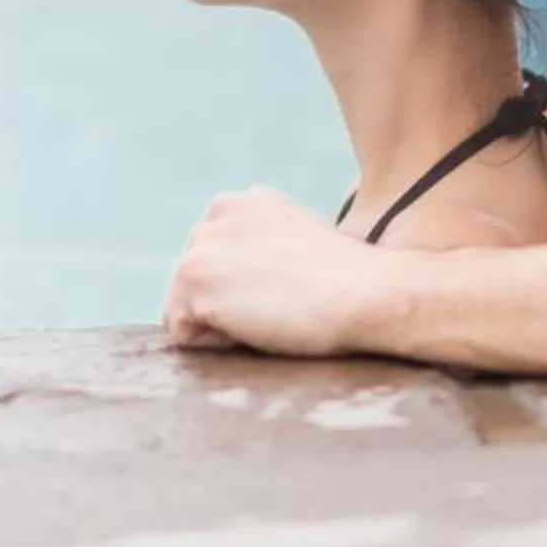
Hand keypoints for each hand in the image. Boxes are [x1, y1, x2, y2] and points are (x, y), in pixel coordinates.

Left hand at [161, 187, 397, 357]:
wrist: (366, 293)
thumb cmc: (349, 283)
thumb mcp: (298, 246)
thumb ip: (262, 251)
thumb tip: (241, 285)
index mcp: (246, 202)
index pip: (214, 258)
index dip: (239, 290)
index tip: (280, 295)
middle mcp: (218, 213)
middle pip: (192, 280)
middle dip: (222, 304)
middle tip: (276, 309)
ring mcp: (202, 244)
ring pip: (182, 305)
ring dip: (217, 325)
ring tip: (267, 318)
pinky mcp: (194, 278)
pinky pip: (181, 332)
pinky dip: (211, 344)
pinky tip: (254, 330)